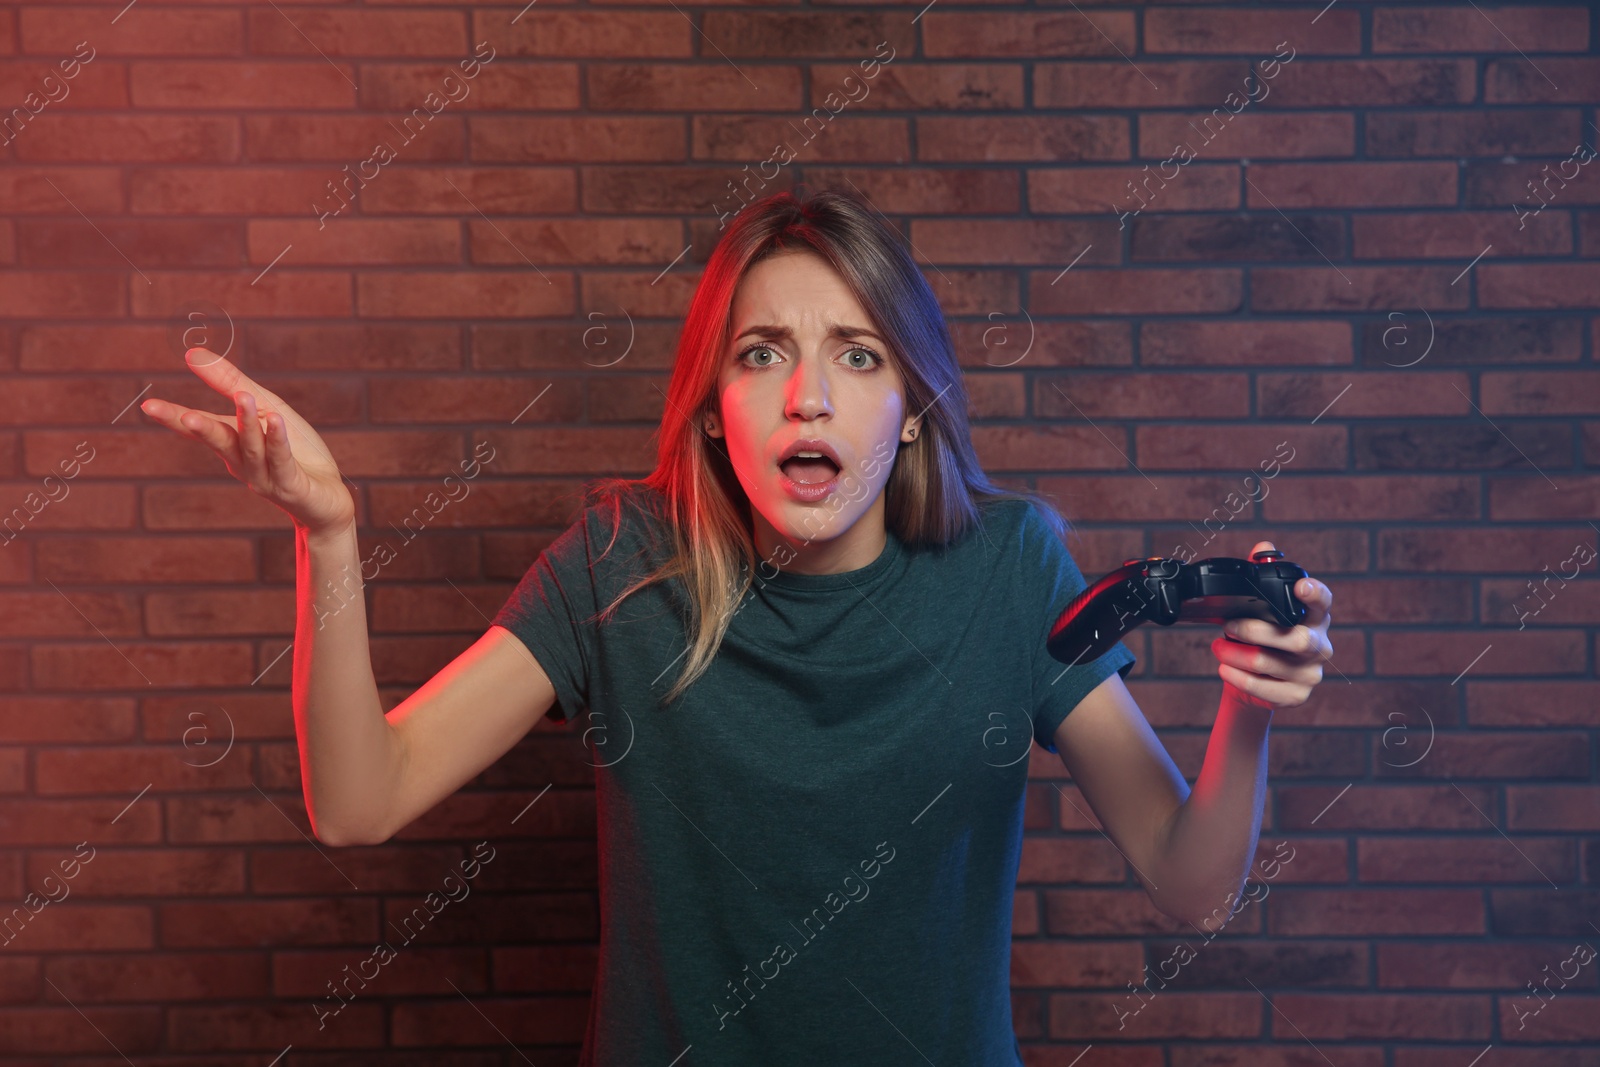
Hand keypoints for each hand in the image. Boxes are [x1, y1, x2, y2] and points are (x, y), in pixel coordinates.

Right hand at [140, 347, 356, 535]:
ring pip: (251, 448)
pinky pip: (281, 459)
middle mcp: (241, 461)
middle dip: (201, 429)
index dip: (174, 418)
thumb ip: (231, 383)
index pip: (198, 428)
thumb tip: (191, 354)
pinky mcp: (289, 484)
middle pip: (218, 441)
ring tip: (241, 397)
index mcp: (231, 443)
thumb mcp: (266, 407)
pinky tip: (274, 419)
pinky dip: (277, 439)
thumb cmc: (295, 450)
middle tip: (184, 416)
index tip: (148, 407)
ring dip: (246, 424)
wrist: (327, 497)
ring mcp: (264, 476)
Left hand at [1210, 541, 1333, 710]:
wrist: (1257, 682)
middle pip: (1295, 639)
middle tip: (1226, 626)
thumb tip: (1264, 546)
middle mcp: (1320, 645)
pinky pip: (1263, 688)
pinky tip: (1224, 668)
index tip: (1300, 586)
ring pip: (1269, 663)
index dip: (1315, 594)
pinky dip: (1236, 677)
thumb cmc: (1260, 637)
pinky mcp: (1297, 696)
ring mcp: (1311, 673)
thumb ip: (1262, 576)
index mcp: (1315, 617)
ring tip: (1218, 646)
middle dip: (1253, 631)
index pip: (1323, 602)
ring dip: (1235, 654)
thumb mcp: (1259, 608)